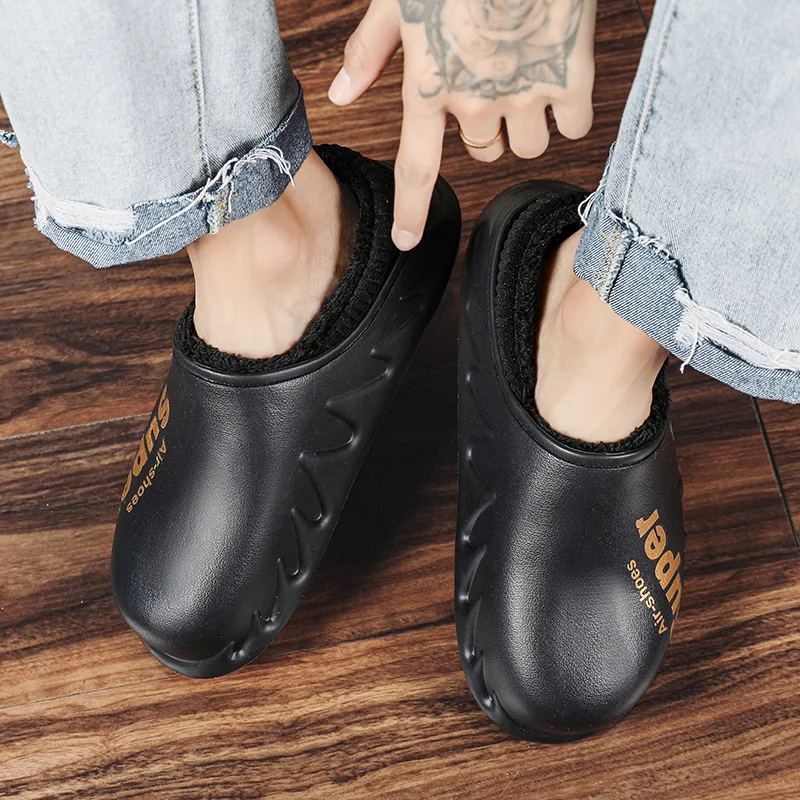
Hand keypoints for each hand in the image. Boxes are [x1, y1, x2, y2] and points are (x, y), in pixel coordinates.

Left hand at [329, 0, 596, 249]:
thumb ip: (369, 51)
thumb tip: (340, 95)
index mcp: (430, 85)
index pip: (416, 170)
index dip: (411, 213)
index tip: (408, 242)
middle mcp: (477, 102)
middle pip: (483, 152)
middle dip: (484, 129)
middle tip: (490, 84)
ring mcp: (526, 93)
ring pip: (527, 148)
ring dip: (525, 126)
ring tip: (525, 79)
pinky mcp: (572, 77)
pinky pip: (574, 127)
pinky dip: (568, 112)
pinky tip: (560, 78)